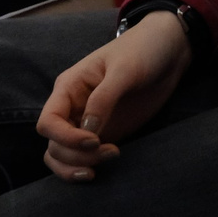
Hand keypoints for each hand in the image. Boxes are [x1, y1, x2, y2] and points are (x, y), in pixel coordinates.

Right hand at [35, 16, 190, 181]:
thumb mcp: (124, 69)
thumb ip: (104, 98)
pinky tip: (102, 167)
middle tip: (111, 151)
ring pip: (62, 155)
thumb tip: (88, 130)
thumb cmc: (143, 49)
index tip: (95, 140)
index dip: (64, 137)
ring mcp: (87, 123)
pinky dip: (86, 165)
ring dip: (78, 165)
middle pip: (54, 144)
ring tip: (109, 159)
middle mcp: (72, 108)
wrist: (169, 50)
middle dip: (76, 155)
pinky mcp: (105, 132)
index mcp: (69, 87)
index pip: (47, 122)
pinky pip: (82, 156)